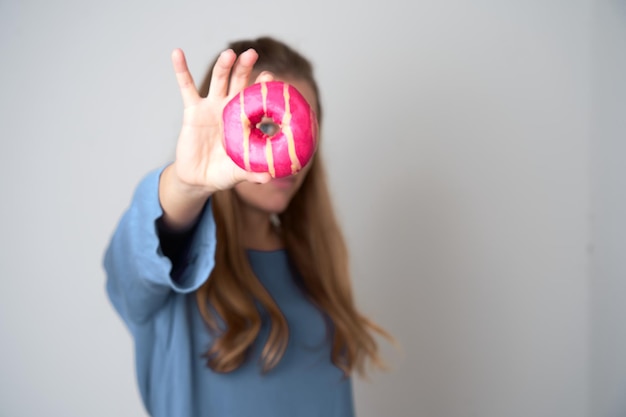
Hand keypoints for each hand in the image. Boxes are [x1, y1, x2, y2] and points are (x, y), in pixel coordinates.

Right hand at [170, 47, 271, 194]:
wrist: (198, 179)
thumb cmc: (223, 173)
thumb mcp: (237, 173)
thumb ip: (252, 172)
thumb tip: (269, 177)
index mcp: (245, 120)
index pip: (257, 99)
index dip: (263, 88)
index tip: (271, 77)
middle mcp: (230, 108)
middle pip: (239, 82)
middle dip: (245, 68)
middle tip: (252, 54)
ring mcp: (211, 106)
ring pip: (218, 80)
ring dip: (223, 65)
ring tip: (230, 54)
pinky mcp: (192, 110)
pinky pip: (186, 87)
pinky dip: (181, 69)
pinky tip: (177, 53)